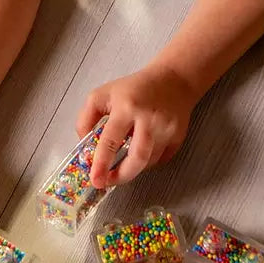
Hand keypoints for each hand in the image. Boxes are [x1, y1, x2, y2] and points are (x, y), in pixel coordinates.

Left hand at [76, 61, 196, 187]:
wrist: (173, 80)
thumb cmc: (134, 88)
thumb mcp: (102, 95)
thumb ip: (86, 119)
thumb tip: (85, 148)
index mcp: (127, 107)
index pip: (111, 140)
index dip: (102, 163)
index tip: (95, 179)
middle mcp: (149, 119)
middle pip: (137, 158)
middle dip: (121, 176)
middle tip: (108, 182)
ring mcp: (167, 129)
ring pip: (148, 162)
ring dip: (132, 168)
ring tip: (122, 162)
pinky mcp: (178, 137)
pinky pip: (160, 160)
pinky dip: (147, 162)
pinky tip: (140, 151)